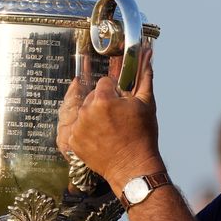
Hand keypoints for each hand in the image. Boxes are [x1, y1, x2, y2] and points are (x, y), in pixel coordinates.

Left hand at [68, 45, 164, 191]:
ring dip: (94, 117)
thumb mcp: (146, 104)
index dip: (115, 93)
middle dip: (104, 104)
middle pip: (93, 97)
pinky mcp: (73, 142)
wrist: (133, 168)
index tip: (122, 105)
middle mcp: (86, 111)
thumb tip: (147, 52)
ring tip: (110, 130)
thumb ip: (144, 76)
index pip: (105, 84)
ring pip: (84, 112)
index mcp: (103, 99)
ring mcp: (77, 128)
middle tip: (118, 120)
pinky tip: (100, 139)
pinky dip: (86, 132)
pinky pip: (77, 128)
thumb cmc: (143, 136)